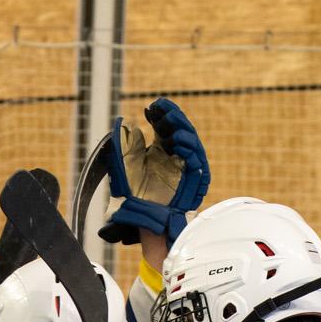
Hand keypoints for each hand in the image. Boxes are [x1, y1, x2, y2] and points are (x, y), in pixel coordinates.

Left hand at [100, 97, 209, 246]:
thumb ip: (126, 145)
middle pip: (178, 129)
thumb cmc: (132, 192)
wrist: (141, 215)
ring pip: (190, 141)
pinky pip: (196, 160)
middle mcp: (174, 154)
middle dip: (172, 117)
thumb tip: (126, 124)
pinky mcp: (193, 177)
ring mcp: (184, 165)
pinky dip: (188, 148)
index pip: (163, 126)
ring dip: (181, 129)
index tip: (152, 106)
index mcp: (159, 149)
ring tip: (171, 120)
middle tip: (163, 108)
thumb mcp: (125, 164)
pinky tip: (178, 139)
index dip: (160, 115)